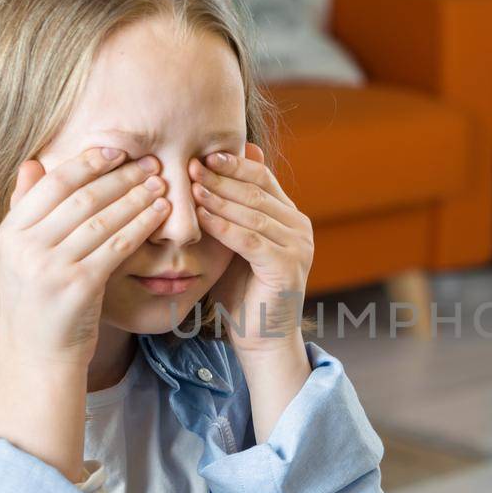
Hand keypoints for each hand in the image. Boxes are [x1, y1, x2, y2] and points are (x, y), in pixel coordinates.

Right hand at [0, 146, 170, 368]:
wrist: (37, 356)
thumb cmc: (35, 302)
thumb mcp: (18, 255)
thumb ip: (23, 208)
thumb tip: (33, 163)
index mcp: (9, 232)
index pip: (52, 184)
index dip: (87, 162)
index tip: (116, 150)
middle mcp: (26, 247)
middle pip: (81, 198)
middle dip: (120, 176)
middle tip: (150, 162)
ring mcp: (51, 267)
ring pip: (102, 219)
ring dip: (136, 198)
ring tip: (161, 184)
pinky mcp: (80, 286)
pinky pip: (117, 246)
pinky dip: (141, 226)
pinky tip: (160, 214)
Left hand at [189, 143, 313, 352]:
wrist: (261, 339)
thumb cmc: (242, 292)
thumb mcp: (234, 244)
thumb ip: (230, 212)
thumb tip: (216, 171)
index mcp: (291, 217)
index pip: (263, 178)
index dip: (233, 164)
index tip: (202, 154)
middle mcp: (300, 228)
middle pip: (257, 192)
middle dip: (222, 177)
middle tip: (191, 165)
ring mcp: (298, 247)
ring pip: (254, 213)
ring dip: (219, 198)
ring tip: (192, 187)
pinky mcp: (287, 267)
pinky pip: (250, 240)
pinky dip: (224, 226)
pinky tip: (202, 218)